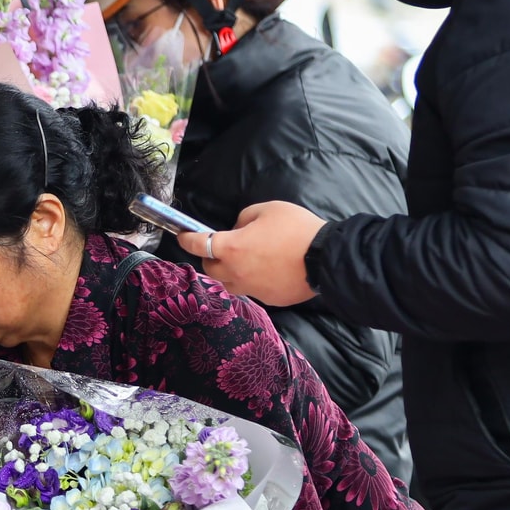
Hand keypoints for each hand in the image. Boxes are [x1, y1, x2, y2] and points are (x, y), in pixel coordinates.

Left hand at [177, 201, 325, 306]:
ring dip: (229, 272)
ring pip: (229, 283)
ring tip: (243, 260)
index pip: (198, 245)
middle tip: (220, 247)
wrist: (327, 258)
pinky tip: (266, 271)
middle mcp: (236, 273)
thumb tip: (238, 230)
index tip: (183, 236)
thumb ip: (244, 219)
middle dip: (210, 257)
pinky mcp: (269, 299)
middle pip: (210, 268)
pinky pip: (252, 290)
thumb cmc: (297, 229)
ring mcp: (253, 290)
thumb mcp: (267, 210)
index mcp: (231, 248)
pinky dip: (252, 280)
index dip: (187, 239)